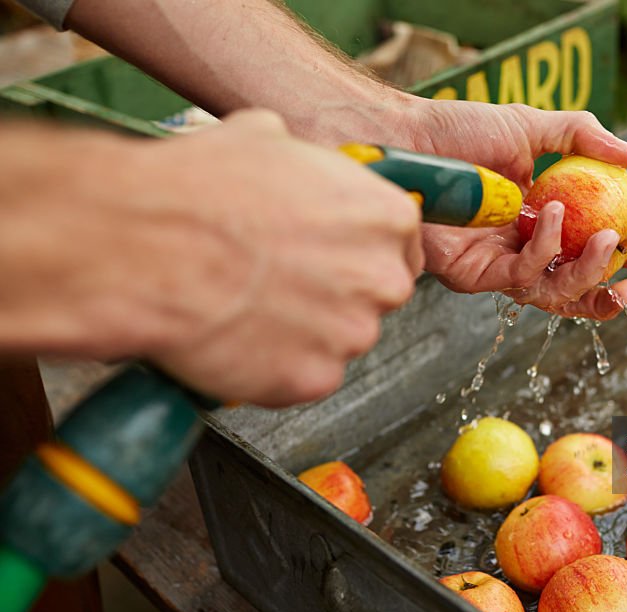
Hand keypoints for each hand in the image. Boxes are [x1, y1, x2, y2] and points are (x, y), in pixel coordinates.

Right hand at [0, 110, 421, 406]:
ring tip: (249, 307)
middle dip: (336, 293)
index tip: (337, 257)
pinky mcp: (314, 379)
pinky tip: (238, 338)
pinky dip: (274, 366)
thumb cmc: (198, 192)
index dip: (362, 252)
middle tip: (283, 283)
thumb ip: (304, 164)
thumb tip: (291, 158)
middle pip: (374, 296)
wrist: (146, 247)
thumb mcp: (263, 139)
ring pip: (338, 339)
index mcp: (385, 216)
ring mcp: (351, 334)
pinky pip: (304, 377)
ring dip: (304, 331)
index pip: (400, 245)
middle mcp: (381, 279)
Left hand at [407, 99, 626, 319]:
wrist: (409, 139)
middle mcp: (520, 249)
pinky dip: (544, 250)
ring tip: (606, 238)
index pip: (584, 252)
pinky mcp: (473, 275)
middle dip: (610, 288)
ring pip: (553, 292)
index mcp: (537, 221)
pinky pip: (521, 276)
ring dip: (587, 271)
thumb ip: (580, 137)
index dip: (619, 259)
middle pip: (572, 287)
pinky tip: (551, 215)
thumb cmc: (459, 131)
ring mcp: (497, 266)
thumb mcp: (529, 125)